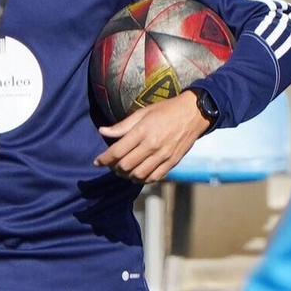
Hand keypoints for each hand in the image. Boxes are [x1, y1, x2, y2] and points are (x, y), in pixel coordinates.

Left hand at [95, 92, 211, 183]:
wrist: (194, 113)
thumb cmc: (166, 110)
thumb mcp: (143, 113)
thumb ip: (122, 126)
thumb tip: (102, 131)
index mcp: (143, 131)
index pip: (117, 151)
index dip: (103, 159)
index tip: (97, 162)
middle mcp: (152, 145)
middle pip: (125, 165)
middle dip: (113, 168)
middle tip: (110, 165)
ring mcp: (163, 155)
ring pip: (138, 175)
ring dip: (127, 175)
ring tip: (123, 171)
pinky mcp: (172, 162)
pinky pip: (154, 177)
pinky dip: (142, 179)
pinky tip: (138, 174)